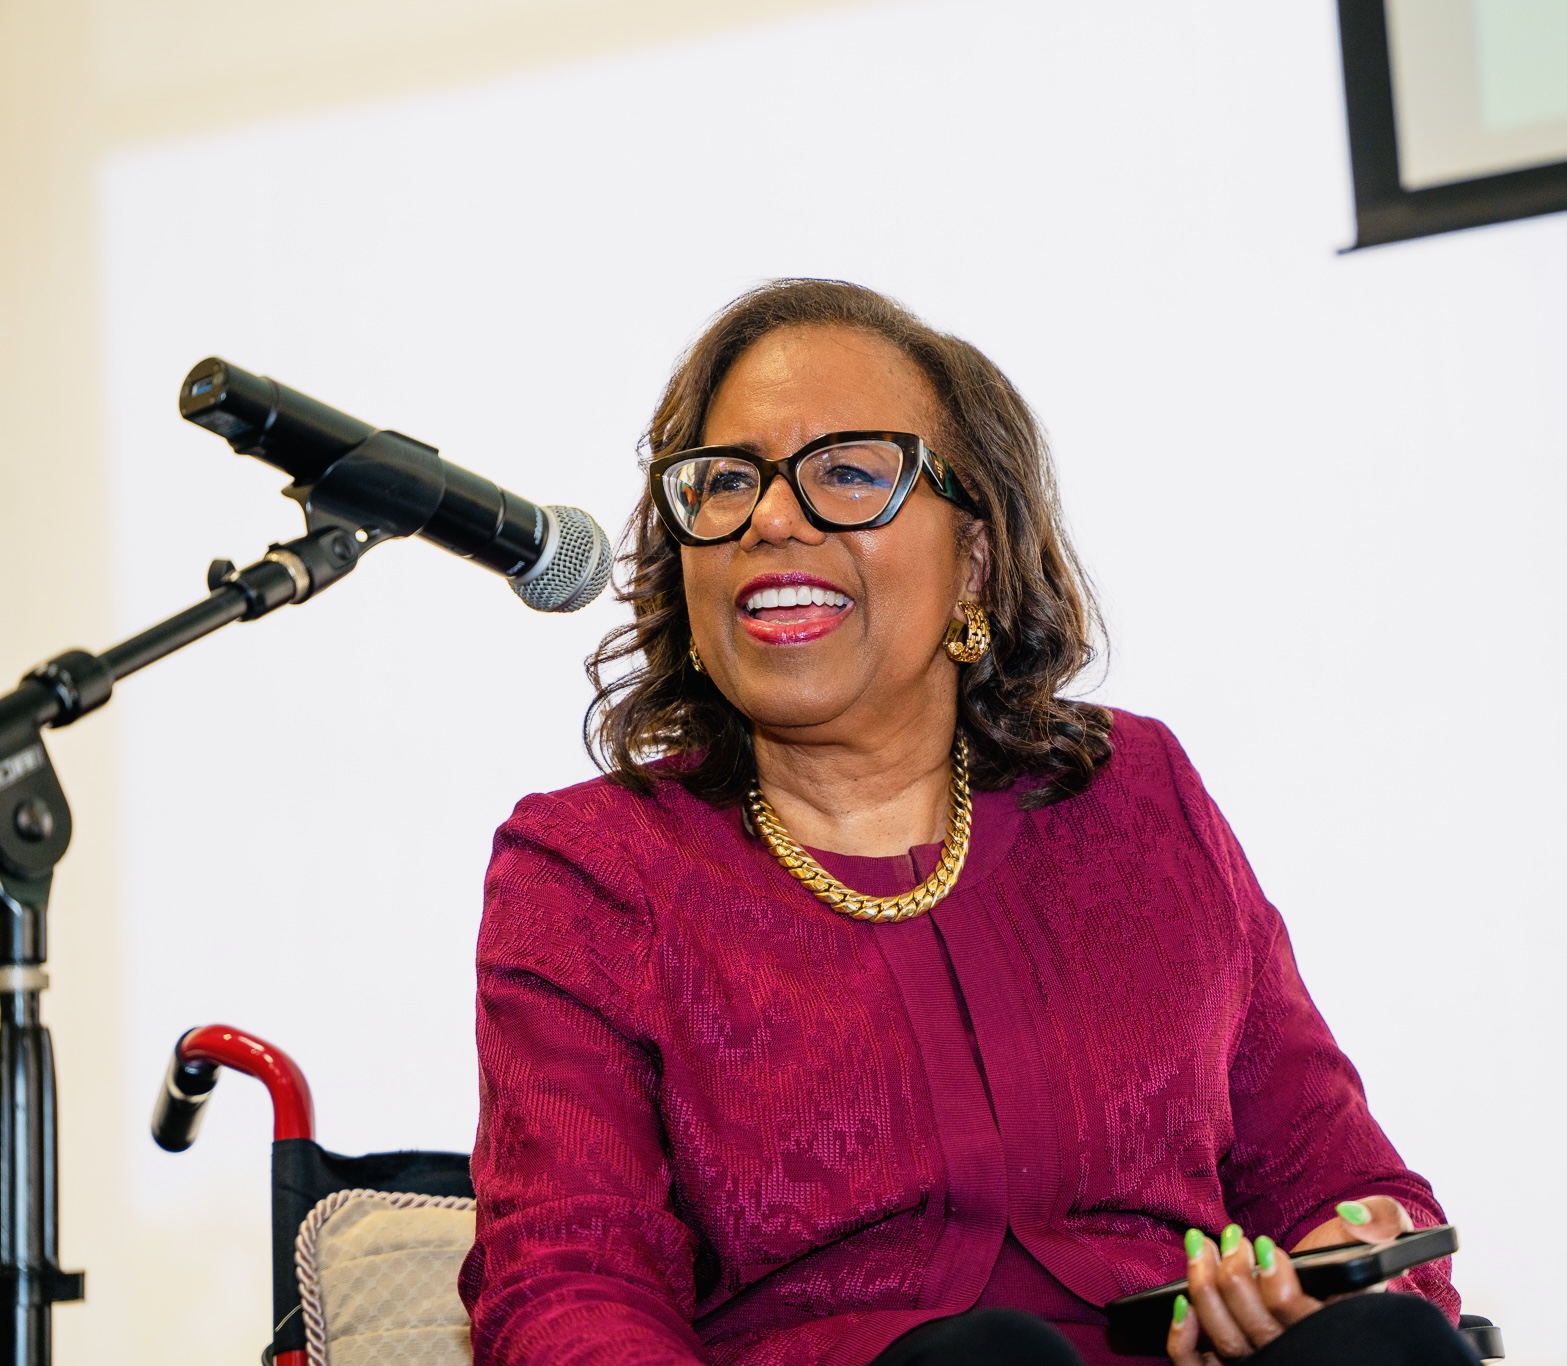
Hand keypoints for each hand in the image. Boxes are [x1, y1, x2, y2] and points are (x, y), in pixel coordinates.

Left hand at [1165, 1198, 1412, 1363]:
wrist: (1327, 1281)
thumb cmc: (1351, 1258)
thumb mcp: (1381, 1232)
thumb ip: (1383, 1219)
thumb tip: (1355, 1214)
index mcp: (1341, 1329)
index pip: (1301, 1322)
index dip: (1279, 1286)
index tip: (1267, 1248)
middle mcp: (1301, 1353)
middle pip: (1260, 1334)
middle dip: (1235, 1280)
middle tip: (1233, 1239)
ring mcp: (1267, 1361)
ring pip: (1228, 1345)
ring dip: (1205, 1291)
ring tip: (1201, 1246)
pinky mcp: (1232, 1363)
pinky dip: (1183, 1339)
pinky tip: (1181, 1302)